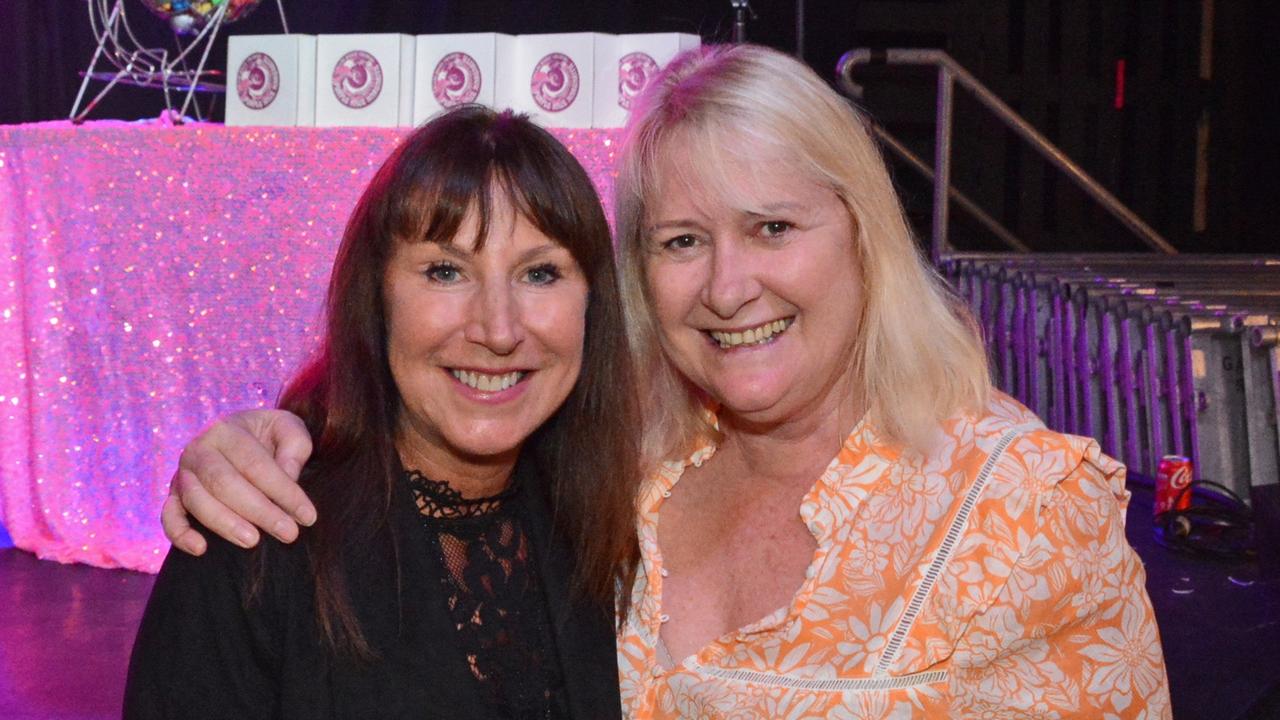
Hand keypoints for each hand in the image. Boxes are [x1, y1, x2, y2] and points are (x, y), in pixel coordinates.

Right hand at [162, 409, 315, 555]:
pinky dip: (180, 533)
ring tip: (253, 541)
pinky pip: (169, 516)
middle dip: (259, 511)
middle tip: (289, 533)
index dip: (283, 491)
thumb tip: (289, 476)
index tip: (307, 516)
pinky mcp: (173, 496)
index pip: (256, 464)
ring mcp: (182, 473)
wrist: (241, 436)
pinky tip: (201, 549)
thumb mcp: (288, 428)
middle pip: (225, 483)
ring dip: (226, 524)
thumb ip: (293, 447)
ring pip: (197, 501)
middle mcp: (198, 449)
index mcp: (226, 429)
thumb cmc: (269, 436)